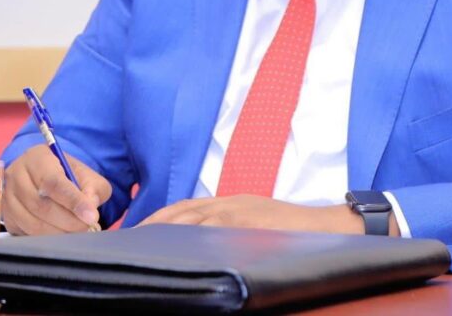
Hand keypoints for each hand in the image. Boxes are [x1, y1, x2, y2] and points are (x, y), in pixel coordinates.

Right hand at [1, 144, 111, 234]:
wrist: (44, 177)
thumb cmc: (66, 174)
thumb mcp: (85, 174)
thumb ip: (93, 187)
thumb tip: (90, 206)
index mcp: (37, 157)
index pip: (54, 182)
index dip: (73, 201)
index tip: (91, 216)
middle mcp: (16, 176)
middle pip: (42, 205)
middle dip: (69, 221)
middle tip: (87, 226)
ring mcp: (8, 198)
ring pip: (33, 223)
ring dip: (59, 233)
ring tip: (77, 231)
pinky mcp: (7, 218)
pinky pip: (26, 233)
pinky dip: (47, 238)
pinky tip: (62, 234)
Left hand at [138, 195, 373, 233]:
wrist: (323, 226)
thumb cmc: (288, 226)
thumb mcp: (254, 217)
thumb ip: (228, 223)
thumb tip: (203, 242)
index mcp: (228, 202)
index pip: (183, 208)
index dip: (158, 218)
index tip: (136, 231)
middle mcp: (227, 205)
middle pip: (180, 213)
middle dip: (153, 226)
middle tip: (129, 243)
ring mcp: (237, 215)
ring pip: (190, 222)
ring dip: (164, 231)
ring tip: (141, 248)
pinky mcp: (246, 227)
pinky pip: (212, 231)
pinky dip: (190, 236)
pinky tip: (174, 248)